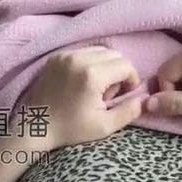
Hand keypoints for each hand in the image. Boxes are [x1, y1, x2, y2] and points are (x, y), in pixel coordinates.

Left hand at [21, 46, 142, 149]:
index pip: (125, 65)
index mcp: (92, 75)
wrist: (36, 127)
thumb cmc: (71, 130)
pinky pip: (83, 52)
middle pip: (114, 55)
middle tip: (109, 94)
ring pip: (100, 51)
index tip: (123, 96)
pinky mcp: (56, 56)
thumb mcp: (104, 127)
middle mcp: (79, 58)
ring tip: (96, 88)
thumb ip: (129, 112)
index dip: (130, 80)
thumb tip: (145, 98)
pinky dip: (90, 63)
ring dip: (105, 66)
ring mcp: (66, 55)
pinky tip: (83, 83)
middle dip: (119, 72)